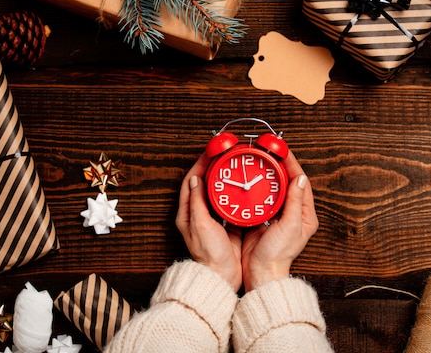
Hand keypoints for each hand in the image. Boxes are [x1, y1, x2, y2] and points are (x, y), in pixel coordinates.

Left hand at [176, 153, 242, 291]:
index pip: (191, 182)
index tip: (210, 153)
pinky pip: (229, 204)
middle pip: (203, 184)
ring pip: (217, 193)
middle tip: (223, 156)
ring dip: (224, 180)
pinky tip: (243, 188)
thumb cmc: (208, 255)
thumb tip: (196, 179)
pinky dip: (234, 194)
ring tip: (233, 168)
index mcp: (187, 214)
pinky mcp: (226, 225)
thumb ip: (197, 202)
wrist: (221, 277)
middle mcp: (198, 215)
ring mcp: (212, 220)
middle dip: (212, 169)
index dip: (199, 165)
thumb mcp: (200, 224)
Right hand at [241, 151, 317, 290]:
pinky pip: (261, 197)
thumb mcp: (290, 226)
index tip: (283, 151)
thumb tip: (300, 179)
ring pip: (275, 188)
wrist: (260, 272)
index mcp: (306, 215)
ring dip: (269, 175)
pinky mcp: (263, 218)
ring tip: (262, 162)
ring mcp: (277, 216)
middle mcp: (293, 214)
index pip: (301, 182)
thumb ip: (295, 202)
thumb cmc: (277, 255)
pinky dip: (257, 187)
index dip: (293, 165)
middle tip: (271, 153)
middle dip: (281, 166)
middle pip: (288, 183)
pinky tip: (251, 181)